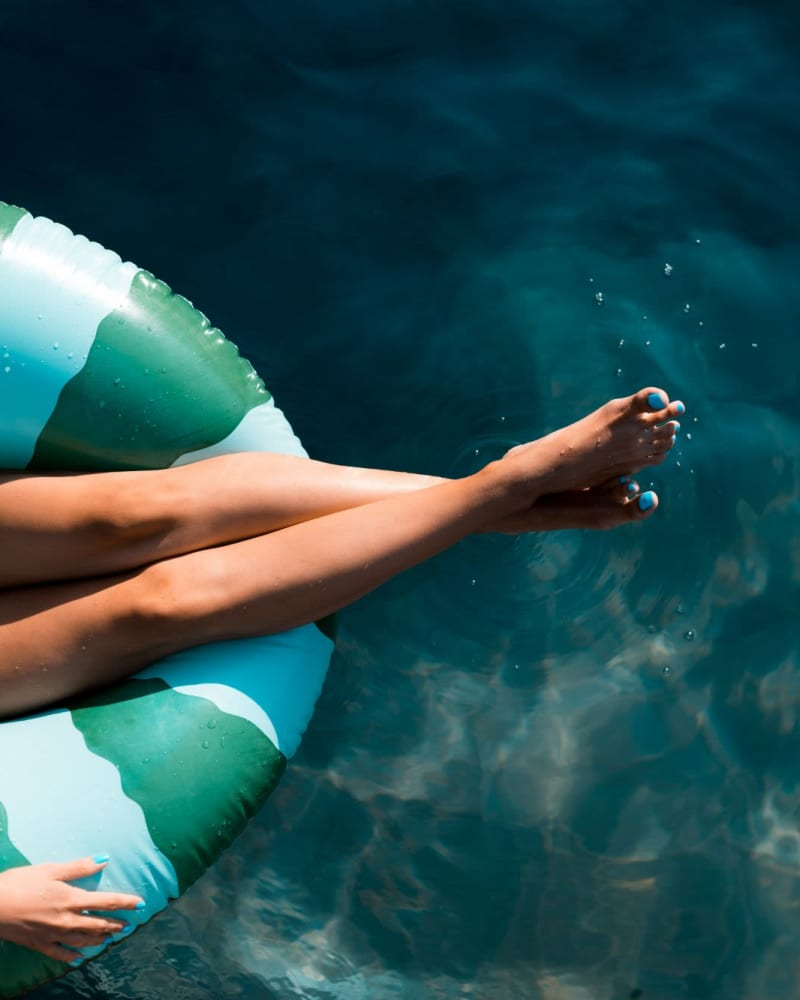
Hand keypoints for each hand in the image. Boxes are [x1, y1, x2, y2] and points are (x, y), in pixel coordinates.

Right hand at [0, 856, 143, 963]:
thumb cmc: (20, 883)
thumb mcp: (51, 869)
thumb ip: (79, 867)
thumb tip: (104, 859)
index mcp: (71, 899)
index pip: (106, 902)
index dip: (125, 902)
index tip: (141, 904)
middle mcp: (66, 920)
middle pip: (97, 924)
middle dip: (115, 924)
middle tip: (129, 925)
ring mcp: (53, 935)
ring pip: (82, 940)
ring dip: (99, 939)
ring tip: (111, 939)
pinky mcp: (39, 944)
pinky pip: (60, 953)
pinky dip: (72, 955)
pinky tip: (79, 957)